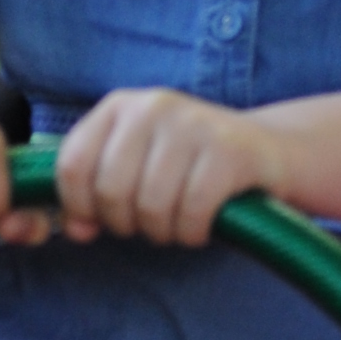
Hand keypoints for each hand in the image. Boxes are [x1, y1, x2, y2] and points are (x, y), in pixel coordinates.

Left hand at [54, 89, 287, 246]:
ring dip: (163, 232)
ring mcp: (193, 124)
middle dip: (127, 224)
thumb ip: (94, 194)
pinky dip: (193, 232)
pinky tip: (202, 226)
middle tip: (149, 224)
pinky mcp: (230, 150)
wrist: (268, 151)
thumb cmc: (188, 167)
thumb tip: (75, 230)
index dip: (79, 206)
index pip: (72, 164)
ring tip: (177, 225)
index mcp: (120, 107)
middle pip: (110, 190)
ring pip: (151, 205)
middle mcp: (153, 107)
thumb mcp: (136, 166)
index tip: (99, 222)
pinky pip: (192, 211)